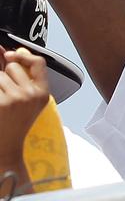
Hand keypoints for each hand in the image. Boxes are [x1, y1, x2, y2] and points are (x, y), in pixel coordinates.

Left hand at [0, 47, 49, 164]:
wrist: (6, 150)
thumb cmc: (15, 125)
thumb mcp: (29, 102)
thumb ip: (24, 77)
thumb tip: (12, 52)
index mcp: (43, 93)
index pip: (38, 62)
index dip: (23, 55)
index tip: (9, 55)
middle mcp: (31, 95)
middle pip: (13, 67)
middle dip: (4, 75)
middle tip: (4, 92)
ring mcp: (14, 99)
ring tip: (1, 101)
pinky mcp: (1, 104)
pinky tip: (0, 106)